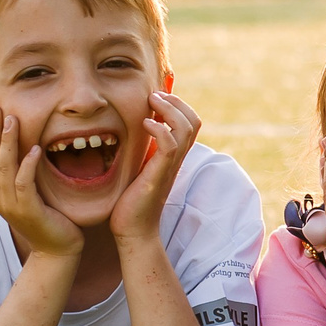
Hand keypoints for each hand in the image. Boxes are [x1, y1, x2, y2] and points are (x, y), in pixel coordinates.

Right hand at [0, 107, 82, 258]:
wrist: (56, 248)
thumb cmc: (44, 216)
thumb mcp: (24, 192)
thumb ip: (14, 173)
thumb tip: (11, 148)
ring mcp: (10, 205)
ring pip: (3, 168)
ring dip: (8, 143)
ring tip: (13, 120)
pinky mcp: (28, 210)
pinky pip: (24, 184)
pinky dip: (28, 165)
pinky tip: (36, 149)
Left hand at [110, 89, 200, 243]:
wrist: (132, 230)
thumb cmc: (131, 199)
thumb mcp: (139, 166)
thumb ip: (143, 149)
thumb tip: (136, 129)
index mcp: (173, 155)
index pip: (190, 122)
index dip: (178, 104)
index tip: (156, 98)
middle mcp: (176, 159)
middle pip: (194, 121)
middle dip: (177, 102)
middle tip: (155, 95)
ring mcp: (170, 166)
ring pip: (186, 129)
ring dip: (170, 109)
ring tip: (152, 101)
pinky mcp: (159, 175)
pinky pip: (170, 146)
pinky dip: (160, 129)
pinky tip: (144, 124)